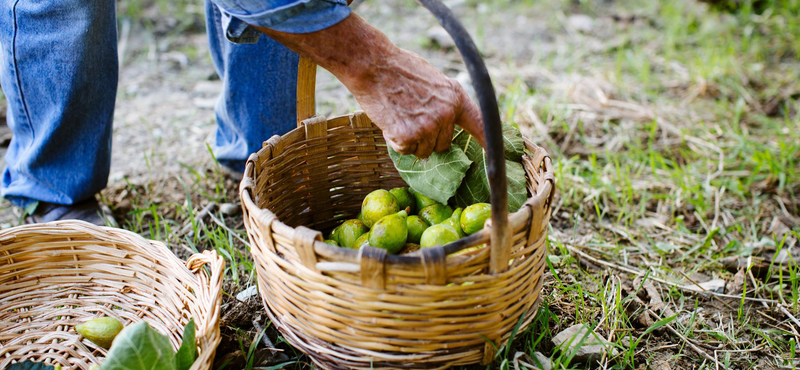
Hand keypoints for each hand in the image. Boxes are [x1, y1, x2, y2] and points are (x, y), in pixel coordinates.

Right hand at [256, 14, 484, 157]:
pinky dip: (394, 140)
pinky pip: (404, 150)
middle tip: (410, 117)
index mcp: (456, 97)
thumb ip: (444, 102)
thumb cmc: (399, 69)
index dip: (489, 145)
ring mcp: (428, 127)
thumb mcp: (433, 81)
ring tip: (399, 114)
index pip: (480, 126)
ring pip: (422, 151)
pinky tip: (389, 118)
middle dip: (428, 138)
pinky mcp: (408, 136)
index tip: (496, 160)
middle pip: (443, 145)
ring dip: (410, 140)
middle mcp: (446, 114)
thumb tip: (448, 124)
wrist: (373, 64)